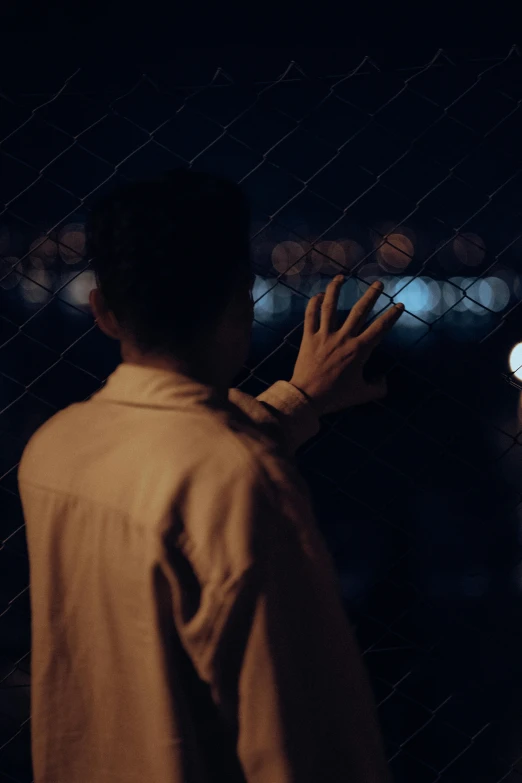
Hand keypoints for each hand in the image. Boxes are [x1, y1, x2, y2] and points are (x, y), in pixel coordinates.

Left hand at [289, 276, 404, 416]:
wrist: (307, 398)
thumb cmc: (336, 397)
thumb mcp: (362, 395)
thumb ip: (378, 387)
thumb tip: (384, 379)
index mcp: (359, 350)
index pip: (380, 328)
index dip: (392, 316)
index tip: (399, 305)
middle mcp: (343, 338)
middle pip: (359, 311)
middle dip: (371, 295)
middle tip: (378, 283)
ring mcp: (324, 336)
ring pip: (331, 306)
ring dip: (337, 289)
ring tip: (342, 277)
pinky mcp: (308, 338)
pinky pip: (311, 316)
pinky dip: (314, 303)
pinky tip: (319, 294)